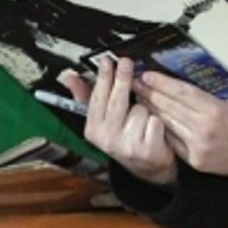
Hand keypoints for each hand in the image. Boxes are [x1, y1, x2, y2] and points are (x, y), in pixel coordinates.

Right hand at [64, 57, 176, 185]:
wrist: (148, 166)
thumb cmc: (125, 137)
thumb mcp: (104, 121)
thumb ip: (87, 98)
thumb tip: (69, 77)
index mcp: (93, 130)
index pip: (97, 98)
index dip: (103, 77)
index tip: (107, 60)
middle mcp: (107, 138)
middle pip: (117, 101)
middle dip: (122, 78)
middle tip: (127, 62)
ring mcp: (127, 145)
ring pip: (139, 109)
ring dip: (145, 108)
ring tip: (144, 116)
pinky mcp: (147, 150)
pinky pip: (155, 120)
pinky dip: (158, 120)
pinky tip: (155, 127)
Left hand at [135, 70, 227, 180]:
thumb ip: (205, 97)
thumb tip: (178, 86)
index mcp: (215, 110)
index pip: (181, 93)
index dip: (161, 83)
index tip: (147, 75)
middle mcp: (204, 129)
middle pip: (170, 108)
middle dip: (150, 94)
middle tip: (136, 84)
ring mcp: (198, 148)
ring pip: (168, 125)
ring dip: (152, 111)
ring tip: (141, 100)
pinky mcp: (196, 161)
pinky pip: (173, 142)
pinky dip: (163, 130)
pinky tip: (154, 120)